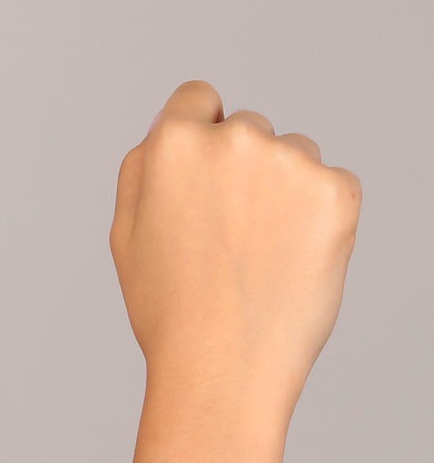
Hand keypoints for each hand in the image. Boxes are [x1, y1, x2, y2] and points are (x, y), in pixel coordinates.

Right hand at [110, 80, 360, 410]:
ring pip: (293, 156)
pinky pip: (331, 186)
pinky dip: (317, 217)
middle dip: (242, 168)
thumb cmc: (168, 307)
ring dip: (282, 190)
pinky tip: (291, 260)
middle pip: (247, 128)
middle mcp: (234, 138)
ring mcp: (291, 161)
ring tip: (260, 254)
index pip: (198, 98)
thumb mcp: (125, 232)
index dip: (198, 134)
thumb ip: (142, 169)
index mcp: (173, 142)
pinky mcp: (337, 191)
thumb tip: (167, 129)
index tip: (205, 172)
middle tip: (228, 236)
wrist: (223, 364)